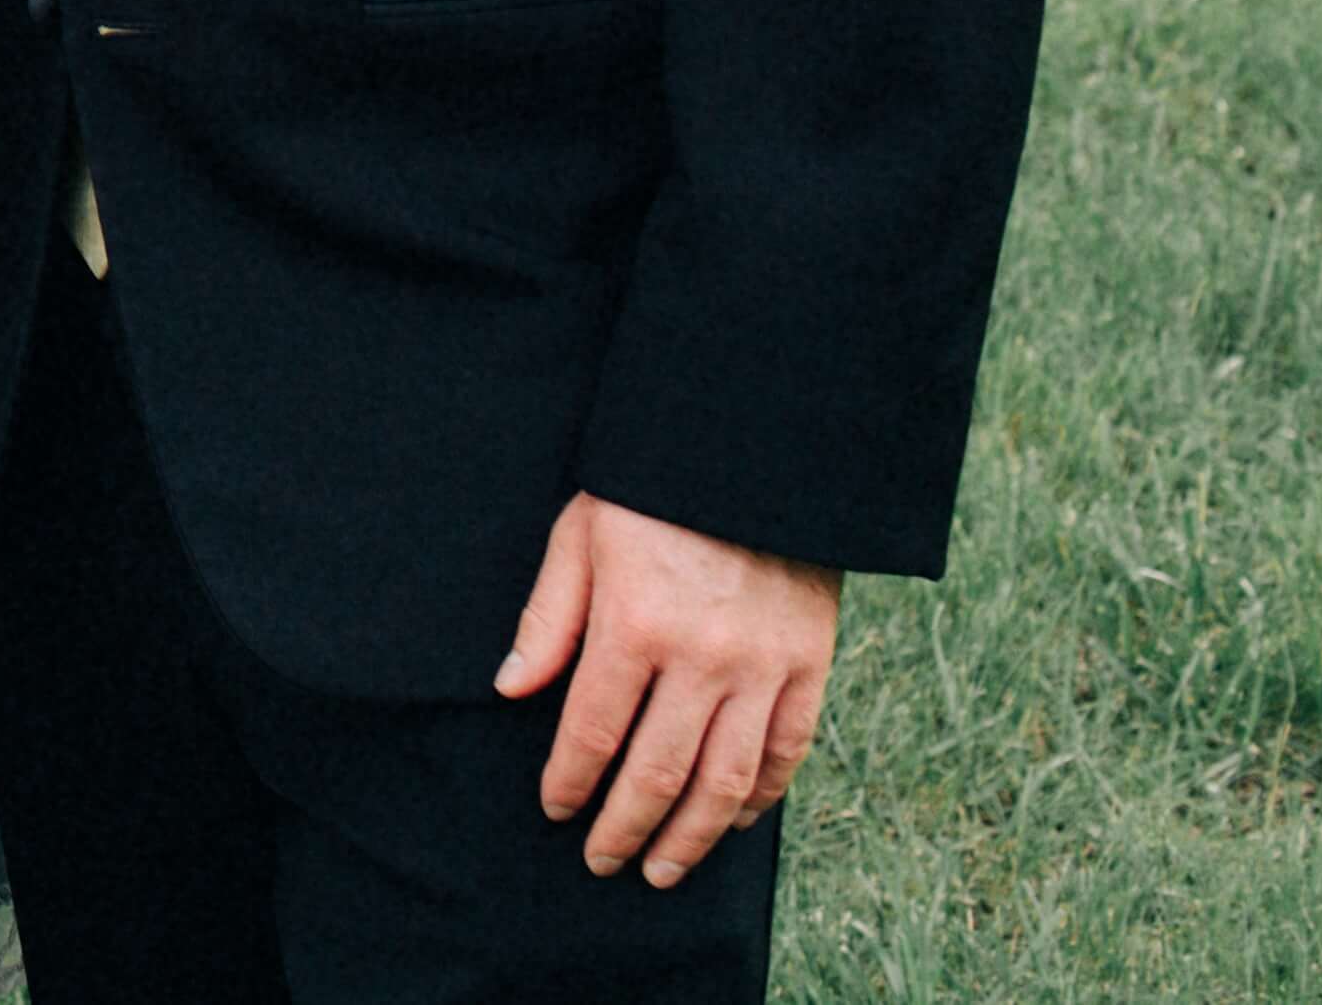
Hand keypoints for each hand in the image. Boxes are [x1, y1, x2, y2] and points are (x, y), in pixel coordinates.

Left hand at [499, 491, 839, 885]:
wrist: (754, 452)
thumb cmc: (651, 490)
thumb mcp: (581, 535)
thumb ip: (548, 618)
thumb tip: (511, 690)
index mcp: (635, 624)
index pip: (594, 731)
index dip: (570, 781)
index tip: (555, 810)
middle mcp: (703, 656)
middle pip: (658, 771)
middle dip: (625, 828)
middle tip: (603, 862)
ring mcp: (764, 666)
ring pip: (726, 779)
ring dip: (691, 835)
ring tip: (663, 869)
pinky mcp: (810, 664)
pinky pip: (788, 751)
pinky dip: (761, 797)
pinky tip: (733, 822)